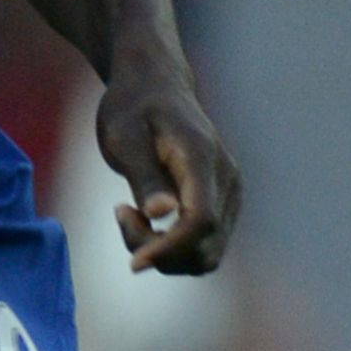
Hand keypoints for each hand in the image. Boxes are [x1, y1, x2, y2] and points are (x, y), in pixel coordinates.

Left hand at [97, 62, 236, 274]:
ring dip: (165, 252)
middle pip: (206, 245)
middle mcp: (227, 180)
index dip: (169, 249)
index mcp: (203, 160)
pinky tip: (143, 219)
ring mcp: (230, 193)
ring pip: (207, 252)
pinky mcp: (222, 202)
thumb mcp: (124, 137)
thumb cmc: (132, 108)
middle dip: (160, 252)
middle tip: (121, 215)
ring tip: (128, 216)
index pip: (200, 221)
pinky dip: (172, 246)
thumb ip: (145, 176)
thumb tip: (162, 214)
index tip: (133, 263)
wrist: (154, 87)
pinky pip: (203, 243)